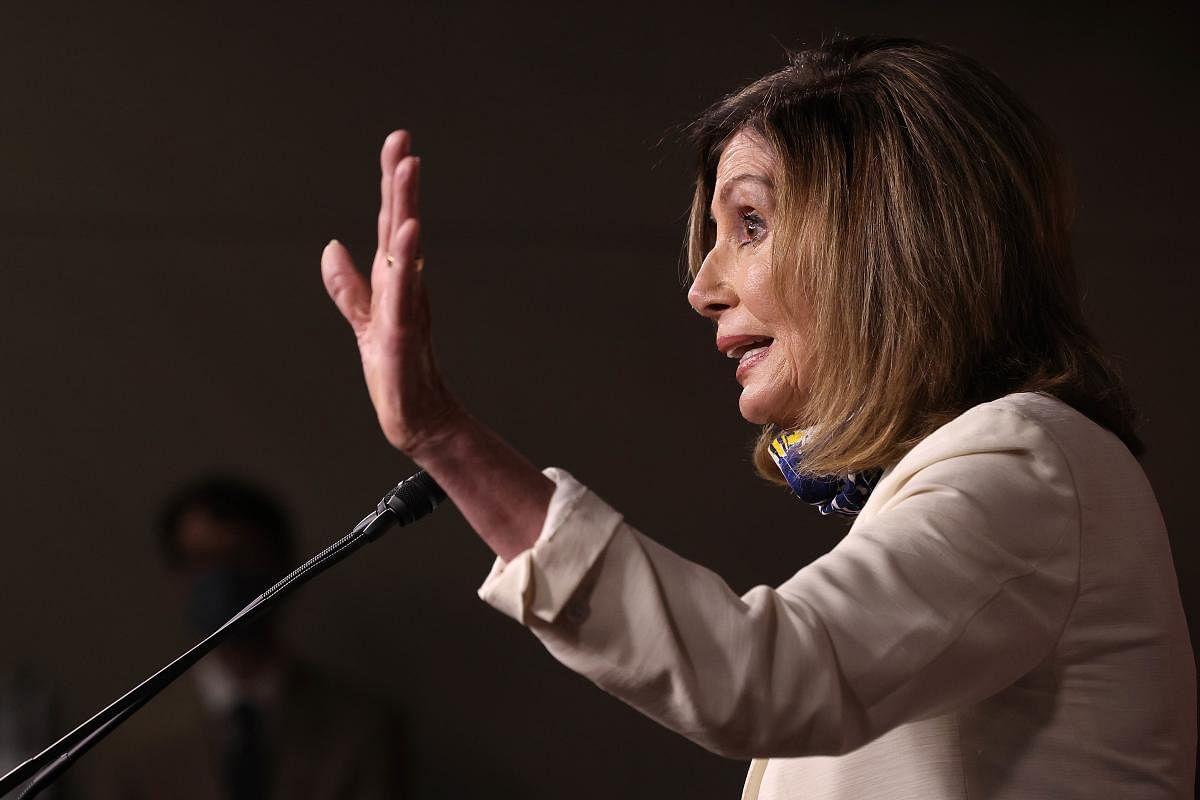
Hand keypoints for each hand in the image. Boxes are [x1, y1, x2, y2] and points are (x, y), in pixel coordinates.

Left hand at [321, 130, 460, 456]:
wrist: (417, 418)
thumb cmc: (395, 372)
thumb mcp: (364, 321)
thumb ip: (347, 286)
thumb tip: (330, 247)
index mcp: (393, 278)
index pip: (390, 221)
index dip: (392, 182)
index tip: (398, 142)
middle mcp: (404, 284)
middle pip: (400, 224)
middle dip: (401, 181)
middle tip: (404, 141)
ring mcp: (406, 304)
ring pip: (405, 247)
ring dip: (406, 206)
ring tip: (409, 169)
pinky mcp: (402, 330)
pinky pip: (405, 289)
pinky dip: (407, 258)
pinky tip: (410, 231)